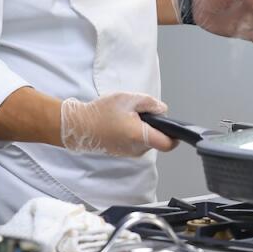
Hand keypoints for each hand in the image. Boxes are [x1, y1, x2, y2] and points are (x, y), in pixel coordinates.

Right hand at [60, 93, 177, 156]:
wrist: (77, 126)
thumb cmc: (100, 112)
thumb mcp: (129, 99)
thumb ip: (151, 103)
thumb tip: (162, 110)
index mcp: (140, 136)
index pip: (168, 144)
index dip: (175, 135)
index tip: (174, 128)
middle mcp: (136, 149)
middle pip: (158, 140)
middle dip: (155, 126)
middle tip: (141, 113)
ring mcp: (128, 153)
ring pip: (147, 141)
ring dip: (144, 129)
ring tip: (129, 117)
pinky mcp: (121, 152)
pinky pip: (136, 143)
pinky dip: (134, 133)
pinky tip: (123, 123)